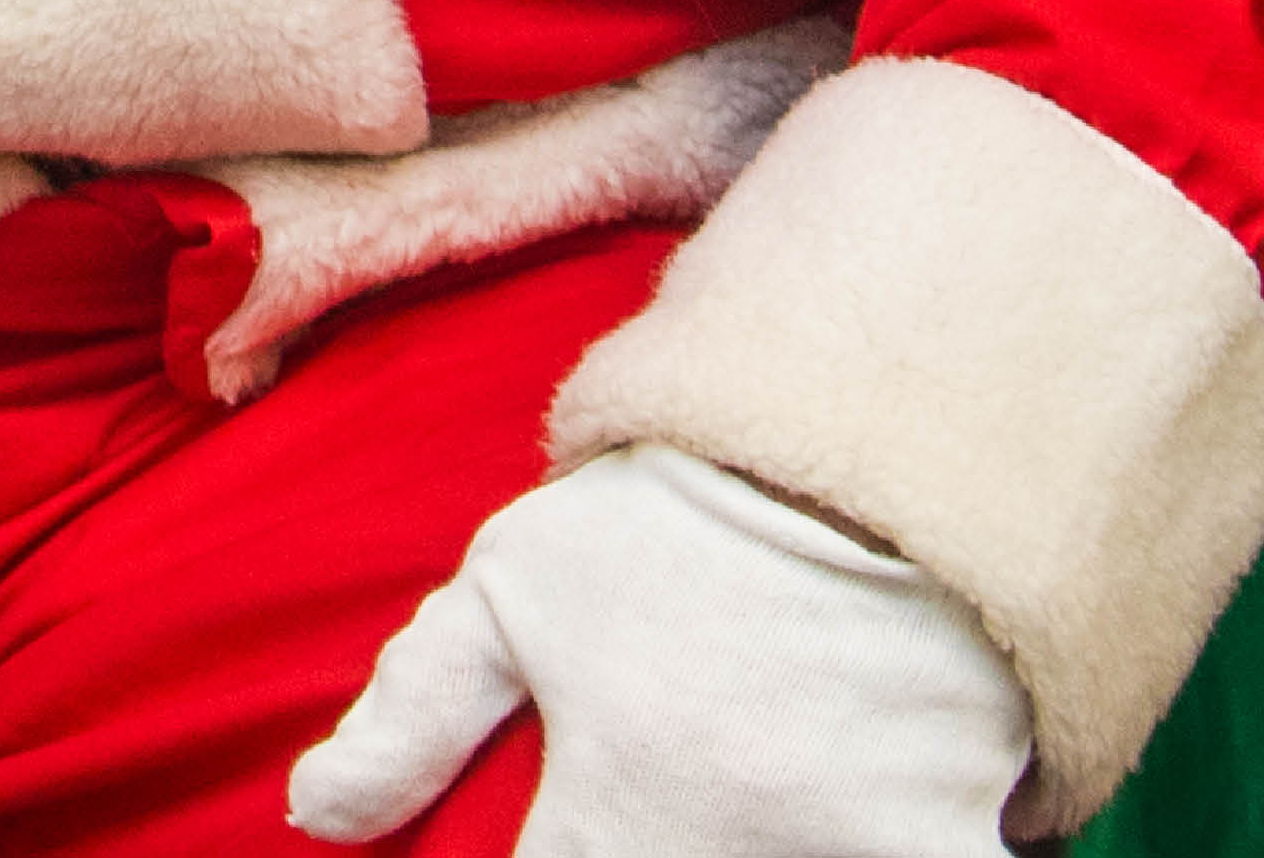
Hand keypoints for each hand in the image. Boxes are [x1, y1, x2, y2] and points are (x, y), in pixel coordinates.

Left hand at [289, 446, 1031, 856]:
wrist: (859, 446)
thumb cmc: (669, 524)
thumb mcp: (510, 593)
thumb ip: (408, 714)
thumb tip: (311, 819)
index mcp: (617, 810)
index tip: (538, 853)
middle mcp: (731, 846)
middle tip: (651, 812)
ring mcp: (848, 854)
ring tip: (731, 808)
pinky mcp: (951, 852)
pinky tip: (844, 832)